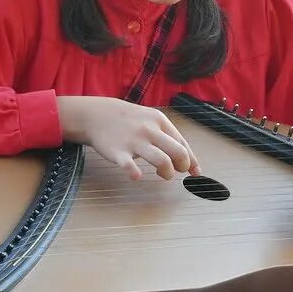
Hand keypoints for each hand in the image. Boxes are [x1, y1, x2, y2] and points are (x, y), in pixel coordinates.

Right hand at [57, 95, 199, 179]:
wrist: (97, 115)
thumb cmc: (129, 121)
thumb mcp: (150, 119)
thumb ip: (167, 135)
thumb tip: (186, 156)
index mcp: (160, 121)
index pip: (182, 143)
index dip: (192, 160)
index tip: (195, 173)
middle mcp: (150, 130)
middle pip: (177, 152)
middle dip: (182, 166)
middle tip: (176, 171)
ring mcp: (134, 141)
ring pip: (161, 160)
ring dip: (167, 172)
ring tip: (163, 174)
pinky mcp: (118, 152)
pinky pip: (129, 166)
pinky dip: (135, 173)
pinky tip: (137, 176)